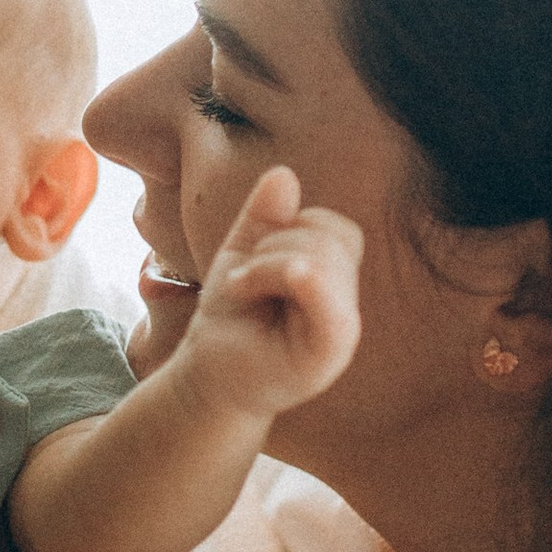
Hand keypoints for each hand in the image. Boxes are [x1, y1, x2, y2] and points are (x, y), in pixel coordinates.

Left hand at [177, 165, 362, 425]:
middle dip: (274, 244)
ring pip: (322, 260)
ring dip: (266, 264)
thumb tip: (283, 174)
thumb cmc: (230, 320)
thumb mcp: (244, 255)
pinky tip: (254, 287)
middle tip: (243, 281)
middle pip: (331, 238)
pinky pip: (330, 303)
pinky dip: (293, 279)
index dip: (293, 226)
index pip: (335, 229)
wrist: (206, 376)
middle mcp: (344, 306)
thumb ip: (265, 217)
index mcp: (333, 282)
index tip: (254, 257)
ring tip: (243, 292)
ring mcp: (340, 333)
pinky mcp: (327, 354)